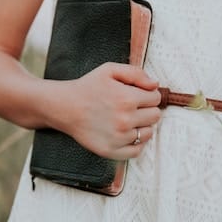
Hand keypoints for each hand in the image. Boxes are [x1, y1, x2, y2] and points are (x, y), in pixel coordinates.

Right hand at [43, 63, 161, 159]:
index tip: (137, 95)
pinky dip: (135, 143)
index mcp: (128, 98)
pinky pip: (137, 150)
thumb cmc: (88, 87)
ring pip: (148, 133)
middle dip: (147, 109)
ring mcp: (119, 138)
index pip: (155, 98)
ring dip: (142, 126)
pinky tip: (126, 133)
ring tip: (127, 119)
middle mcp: (125, 120)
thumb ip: (136, 73)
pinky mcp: (112, 151)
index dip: (148, 95)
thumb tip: (155, 85)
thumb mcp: (110, 70)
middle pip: (155, 116)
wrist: (65, 107)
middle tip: (132, 107)